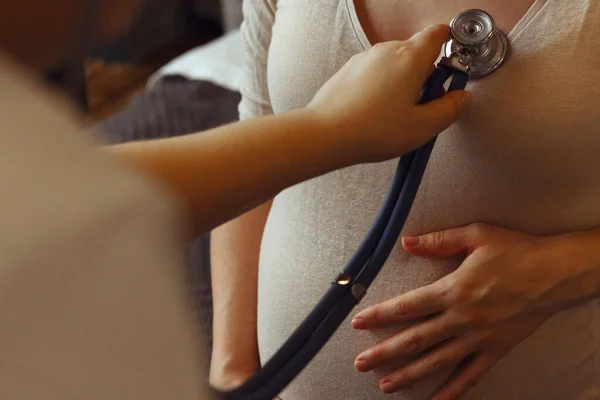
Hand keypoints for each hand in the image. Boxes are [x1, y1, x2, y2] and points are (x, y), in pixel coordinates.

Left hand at [307, 24, 470, 163]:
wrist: (325, 134)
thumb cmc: (373, 131)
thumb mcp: (423, 127)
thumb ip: (449, 109)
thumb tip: (461, 97)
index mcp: (410, 58)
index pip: (437, 34)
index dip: (450, 45)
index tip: (452, 65)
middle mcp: (386, 50)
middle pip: (416, 52)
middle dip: (425, 74)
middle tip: (424, 104)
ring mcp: (364, 58)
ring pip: (394, 63)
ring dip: (402, 81)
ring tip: (395, 114)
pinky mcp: (348, 70)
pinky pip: (374, 72)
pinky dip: (380, 86)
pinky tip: (374, 113)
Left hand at [351, 223, 598, 399]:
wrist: (558, 273)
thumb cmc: (516, 250)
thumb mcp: (476, 235)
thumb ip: (438, 241)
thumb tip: (406, 242)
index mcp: (452, 289)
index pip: (406, 306)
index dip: (379, 315)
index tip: (358, 322)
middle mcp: (461, 318)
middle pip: (414, 339)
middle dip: (384, 353)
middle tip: (360, 364)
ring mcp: (478, 338)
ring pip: (436, 361)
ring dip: (408, 375)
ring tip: (385, 386)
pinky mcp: (495, 349)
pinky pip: (471, 376)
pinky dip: (452, 391)